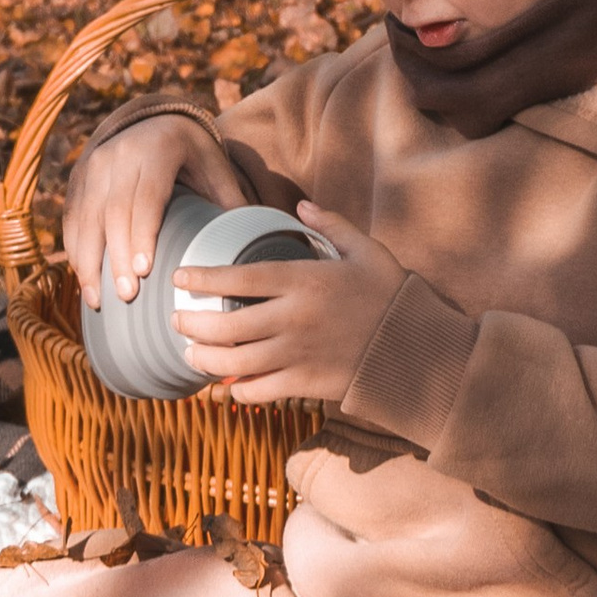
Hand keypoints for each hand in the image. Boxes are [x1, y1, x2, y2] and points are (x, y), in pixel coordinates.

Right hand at [64, 113, 247, 309]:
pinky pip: (73, 220)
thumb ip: (231, 202)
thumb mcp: (216, 168)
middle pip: (113, 211)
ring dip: (89, 262)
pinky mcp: (77, 180)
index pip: (147, 196)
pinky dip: (76, 252)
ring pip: (86, 218)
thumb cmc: (192, 155)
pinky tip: (84, 282)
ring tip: (97, 300)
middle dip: (116, 257)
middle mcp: (119, 155)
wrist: (152, 122)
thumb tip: (253, 247)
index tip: (143, 270)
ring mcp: (93, 166)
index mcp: (157, 150)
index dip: (142, 233)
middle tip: (125, 296)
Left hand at [175, 201, 402, 406]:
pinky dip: (237, 390)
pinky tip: (229, 383)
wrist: (418, 350)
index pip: (239, 277)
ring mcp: (297, 354)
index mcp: (305, 280)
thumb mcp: (367, 251)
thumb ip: (332, 226)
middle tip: (178, 320)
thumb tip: (302, 205)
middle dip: (191, 325)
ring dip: (204, 360)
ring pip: (233, 362)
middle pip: (224, 325)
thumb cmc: (391, 296)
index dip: (203, 278)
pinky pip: (257, 391)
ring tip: (191, 353)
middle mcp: (293, 318)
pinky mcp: (304, 384)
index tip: (179, 277)